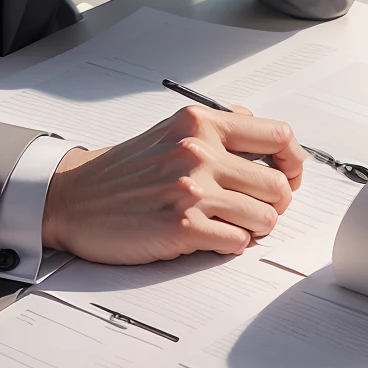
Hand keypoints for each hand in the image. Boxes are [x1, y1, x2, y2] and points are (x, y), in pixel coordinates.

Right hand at [40, 104, 305, 265]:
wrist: (74, 198)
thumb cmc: (125, 170)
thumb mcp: (173, 130)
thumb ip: (220, 129)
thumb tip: (272, 142)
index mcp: (200, 122)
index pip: (279, 135)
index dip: (294, 161)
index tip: (290, 174)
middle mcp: (199, 151)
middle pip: (279, 184)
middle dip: (274, 204)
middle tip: (256, 210)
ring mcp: (191, 190)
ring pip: (264, 218)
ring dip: (254, 228)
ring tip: (232, 226)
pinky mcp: (182, 228)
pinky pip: (238, 244)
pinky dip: (232, 246)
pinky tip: (212, 238)